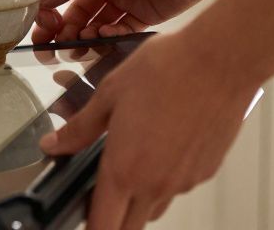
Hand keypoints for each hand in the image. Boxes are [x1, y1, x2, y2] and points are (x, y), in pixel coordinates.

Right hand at [32, 0, 228, 43]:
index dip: (48, 10)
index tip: (42, 26)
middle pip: (75, 13)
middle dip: (62, 31)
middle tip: (52, 48)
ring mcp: (124, 0)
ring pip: (95, 26)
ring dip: (84, 36)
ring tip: (81, 43)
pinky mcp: (144, 15)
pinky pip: (119, 32)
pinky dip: (110, 36)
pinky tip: (108, 34)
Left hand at [40, 32, 259, 228]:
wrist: (220, 61)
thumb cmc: (166, 70)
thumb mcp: (109, 94)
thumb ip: (80, 128)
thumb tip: (53, 145)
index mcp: (124, 169)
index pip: (103, 226)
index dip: (90, 226)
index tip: (80, 217)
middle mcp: (156, 184)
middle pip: (129, 228)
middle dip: (112, 220)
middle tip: (101, 196)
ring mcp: (184, 181)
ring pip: (154, 208)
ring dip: (139, 199)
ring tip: (131, 161)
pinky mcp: (206, 171)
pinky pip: (178, 187)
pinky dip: (165, 178)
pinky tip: (161, 145)